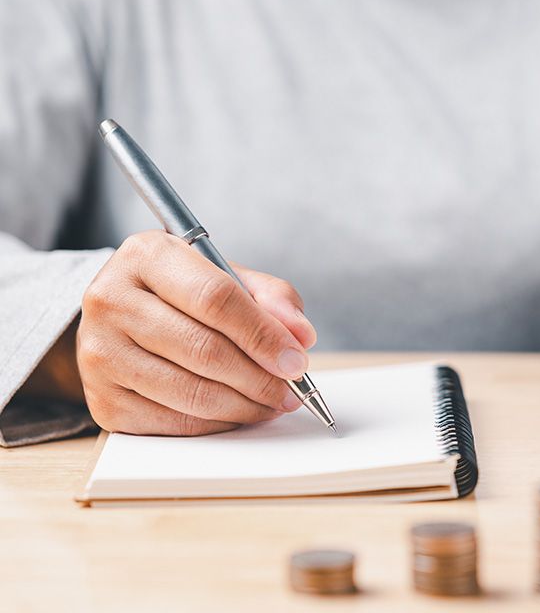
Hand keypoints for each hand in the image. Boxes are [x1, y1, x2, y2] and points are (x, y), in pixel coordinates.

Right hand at [76, 230, 316, 435]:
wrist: (122, 317)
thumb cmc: (184, 295)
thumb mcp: (227, 276)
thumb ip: (271, 297)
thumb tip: (301, 335)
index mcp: (148, 255)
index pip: (215, 298)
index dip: (263, 335)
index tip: (296, 360)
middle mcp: (111, 299)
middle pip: (203, 349)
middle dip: (260, 377)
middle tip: (292, 390)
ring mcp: (99, 352)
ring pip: (190, 392)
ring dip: (244, 405)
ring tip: (272, 402)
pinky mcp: (102, 399)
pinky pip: (173, 422)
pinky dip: (216, 423)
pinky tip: (237, 412)